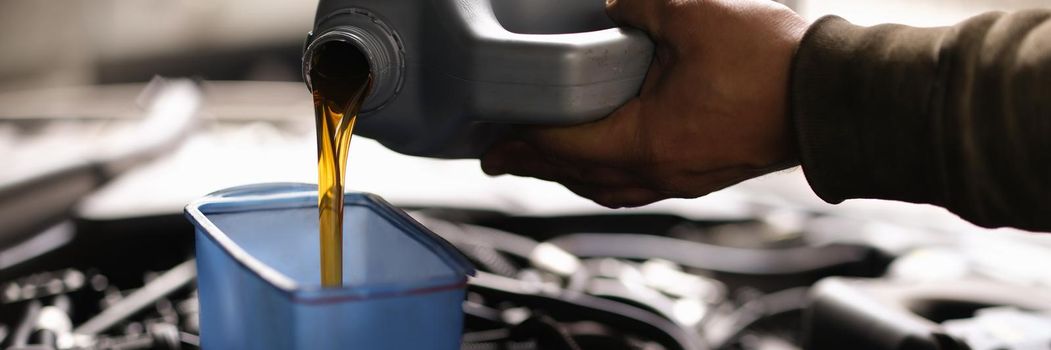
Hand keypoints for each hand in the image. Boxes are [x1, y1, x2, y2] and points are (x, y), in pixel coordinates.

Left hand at [481, 0, 808, 207]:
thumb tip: (613, 5)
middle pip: (580, 175)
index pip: (564, 146)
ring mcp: (682, 179)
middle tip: (501, 158)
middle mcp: (658, 172)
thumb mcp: (693, 15)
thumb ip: (638, 7)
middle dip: (536, 166)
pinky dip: (609, 174)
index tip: (491, 143)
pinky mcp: (703, 174)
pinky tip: (606, 160)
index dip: (522, 141)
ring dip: (572, 174)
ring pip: (610, 186)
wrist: (835, 96)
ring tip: (545, 162)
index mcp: (645, 141)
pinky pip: (639, 184)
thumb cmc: (772, 62)